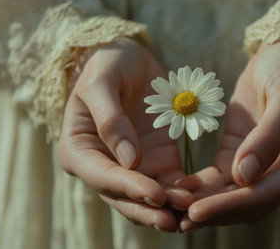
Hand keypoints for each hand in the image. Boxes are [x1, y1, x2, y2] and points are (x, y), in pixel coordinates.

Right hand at [59, 37, 191, 231]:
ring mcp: (132, 167)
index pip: (102, 176)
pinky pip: (170, 183)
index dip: (129, 187)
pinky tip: (199, 194)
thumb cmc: (107, 64)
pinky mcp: (158, 162)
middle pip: (124, 197)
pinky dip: (182, 192)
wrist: (128, 60)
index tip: (156, 193)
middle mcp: (104, 166)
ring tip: (192, 210)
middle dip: (148, 209)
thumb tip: (128, 159)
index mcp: (79, 150)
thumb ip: (110, 119)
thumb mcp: (101, 82)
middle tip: (173, 220)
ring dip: (168, 207)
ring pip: (148, 197)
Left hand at [176, 41, 279, 230]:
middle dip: (213, 212)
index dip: (229, 206)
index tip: (196, 212)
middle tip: (176, 219)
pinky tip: (177, 188)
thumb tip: (245, 177)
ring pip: (230, 194)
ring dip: (204, 203)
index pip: (264, 193)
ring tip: (171, 208)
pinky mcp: (238, 153)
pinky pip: (218, 177)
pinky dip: (200, 185)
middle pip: (246, 202)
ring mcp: (259, 163)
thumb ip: (268, 136)